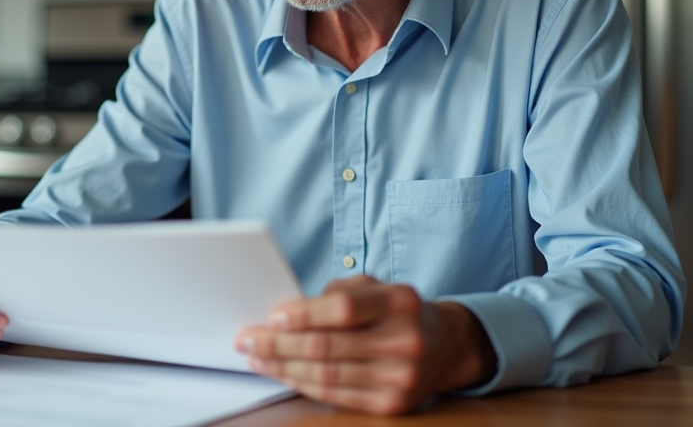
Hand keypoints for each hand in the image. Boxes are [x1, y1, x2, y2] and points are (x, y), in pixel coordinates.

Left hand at [235, 275, 495, 414]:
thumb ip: (336, 294)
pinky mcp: (393, 404)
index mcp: (400, 301)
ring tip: (256, 359)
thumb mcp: (375, 288)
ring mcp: (401, 376)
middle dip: (279, 344)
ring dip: (283, 367)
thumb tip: (285, 313)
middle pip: (328, 346)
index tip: (271, 317)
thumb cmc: (396, 311)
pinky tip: (283, 374)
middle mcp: (405, 340)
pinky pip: (336, 395)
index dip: (304, 314)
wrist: (445, 346)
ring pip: (327, 375)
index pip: (344, 309)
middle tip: (247, 340)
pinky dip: (303, 384)